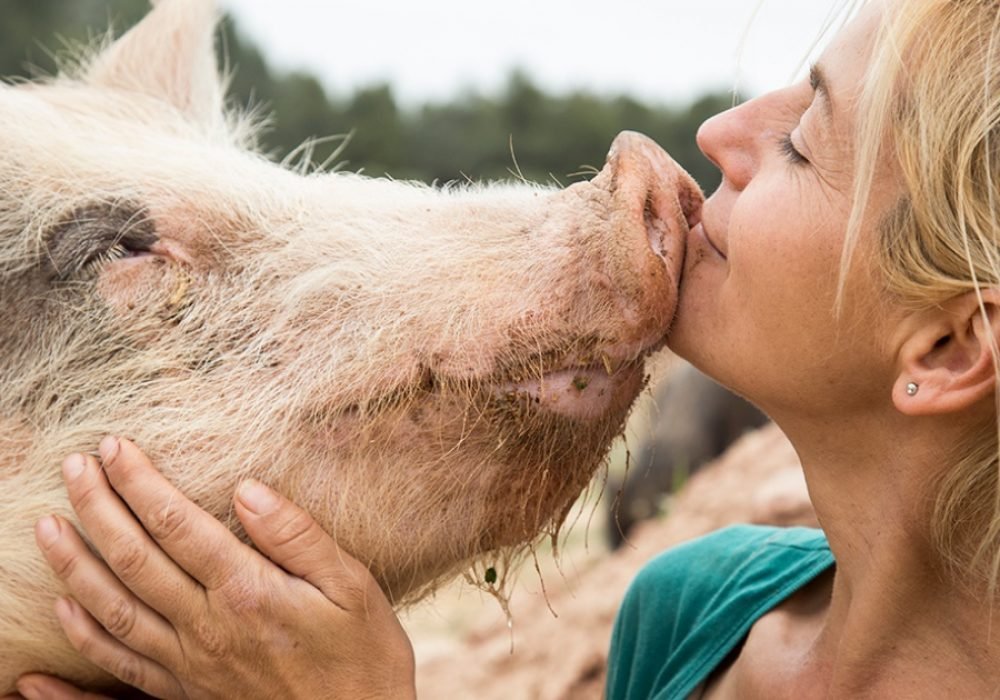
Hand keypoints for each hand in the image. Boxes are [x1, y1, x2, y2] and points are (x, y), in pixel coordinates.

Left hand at [20, 437, 415, 699]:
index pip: (176, 525)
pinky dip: (85, 638)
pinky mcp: (187, 693)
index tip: (114, 447)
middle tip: (73, 467)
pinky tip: (64, 610)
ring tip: (48, 527)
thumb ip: (297, 536)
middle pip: (134, 560)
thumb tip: (247, 490)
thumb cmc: (363, 657)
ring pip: (114, 610)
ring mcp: (192, 665)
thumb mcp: (353, 587)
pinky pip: (120, 666)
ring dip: (75, 565)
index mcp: (248, 593)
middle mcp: (208, 628)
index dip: (140, 482)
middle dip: (98, 508)